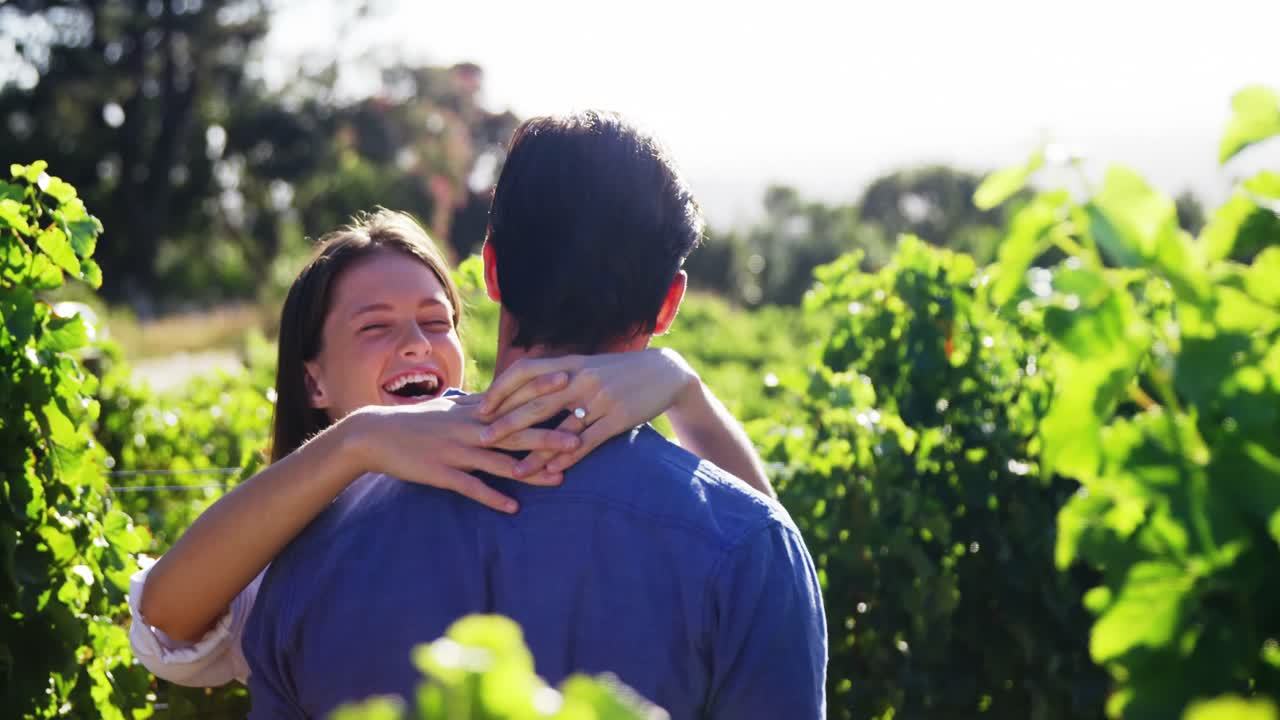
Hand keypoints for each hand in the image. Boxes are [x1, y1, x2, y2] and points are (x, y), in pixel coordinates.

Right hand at [346, 393, 579, 513]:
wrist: (374, 435)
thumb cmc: (416, 421)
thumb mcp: (449, 407)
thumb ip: (478, 404)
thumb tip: (501, 396)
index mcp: (473, 411)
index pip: (513, 397)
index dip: (541, 390)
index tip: (569, 382)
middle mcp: (469, 427)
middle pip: (515, 430)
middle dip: (548, 434)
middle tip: (579, 437)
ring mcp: (456, 450)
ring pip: (500, 461)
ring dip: (531, 471)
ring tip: (559, 479)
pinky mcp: (441, 473)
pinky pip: (471, 487)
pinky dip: (492, 497)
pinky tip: (513, 508)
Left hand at [474, 349, 698, 477]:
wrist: (665, 373)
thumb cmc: (619, 371)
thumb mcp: (588, 365)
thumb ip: (558, 374)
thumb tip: (522, 387)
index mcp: (570, 362)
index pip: (526, 371)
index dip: (501, 389)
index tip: (482, 407)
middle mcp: (581, 378)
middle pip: (536, 402)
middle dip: (506, 423)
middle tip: (482, 439)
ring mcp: (600, 399)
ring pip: (559, 429)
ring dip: (535, 452)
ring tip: (514, 470)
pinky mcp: (617, 418)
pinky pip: (587, 442)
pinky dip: (568, 458)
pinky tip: (552, 472)